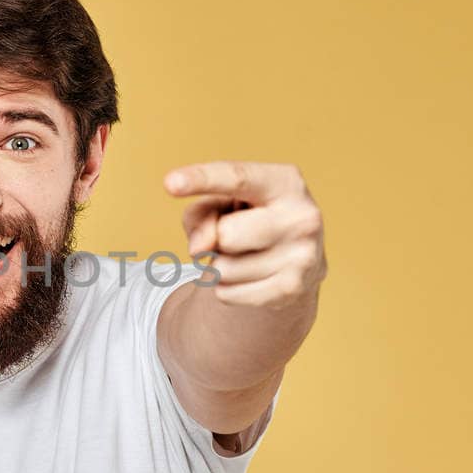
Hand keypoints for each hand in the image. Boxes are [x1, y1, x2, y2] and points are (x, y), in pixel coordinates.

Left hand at [164, 161, 326, 308]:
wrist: (298, 262)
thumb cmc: (252, 221)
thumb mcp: (223, 204)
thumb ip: (200, 214)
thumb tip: (199, 248)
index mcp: (286, 182)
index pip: (237, 178)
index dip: (202, 179)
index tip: (170, 183)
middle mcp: (301, 217)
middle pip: (226, 234)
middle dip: (218, 239)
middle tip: (235, 237)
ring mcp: (302, 256)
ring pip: (222, 269)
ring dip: (221, 266)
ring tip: (246, 256)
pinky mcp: (292, 289)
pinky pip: (227, 293)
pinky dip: (226, 288)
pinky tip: (251, 276)